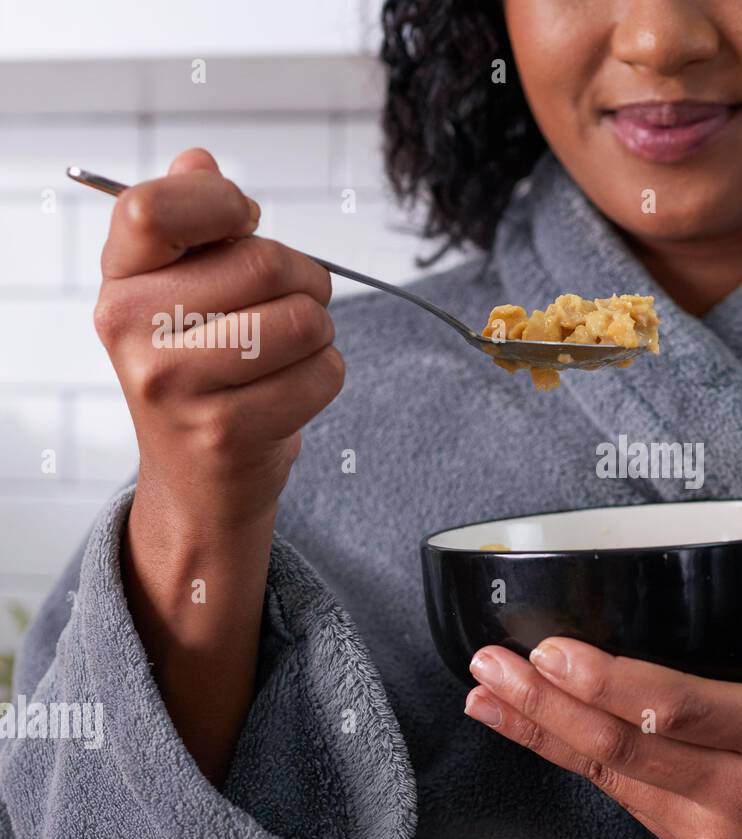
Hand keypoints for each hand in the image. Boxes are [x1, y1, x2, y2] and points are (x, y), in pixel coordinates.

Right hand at [95, 147, 340, 532]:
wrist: (197, 480)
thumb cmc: (201, 371)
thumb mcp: (178, 294)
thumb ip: (189, 223)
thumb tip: (199, 161)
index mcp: (119, 282)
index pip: (153, 207)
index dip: (223, 202)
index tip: (246, 223)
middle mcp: (131, 329)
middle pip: (265, 262)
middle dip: (305, 278)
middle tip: (292, 303)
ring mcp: (175, 385)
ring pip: (305, 319)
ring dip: (321, 331)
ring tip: (290, 351)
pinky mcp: (226, 432)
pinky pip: (323, 373)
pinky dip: (327, 375)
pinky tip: (292, 390)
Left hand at [463, 563, 741, 838]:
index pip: (682, 707)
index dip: (610, 682)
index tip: (554, 651)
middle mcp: (739, 787)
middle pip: (624, 744)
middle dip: (546, 703)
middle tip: (491, 663)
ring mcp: (712, 829)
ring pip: (610, 775)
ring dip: (540, 733)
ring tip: (485, 695)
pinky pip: (625, 799)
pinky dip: (572, 763)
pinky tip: (532, 734)